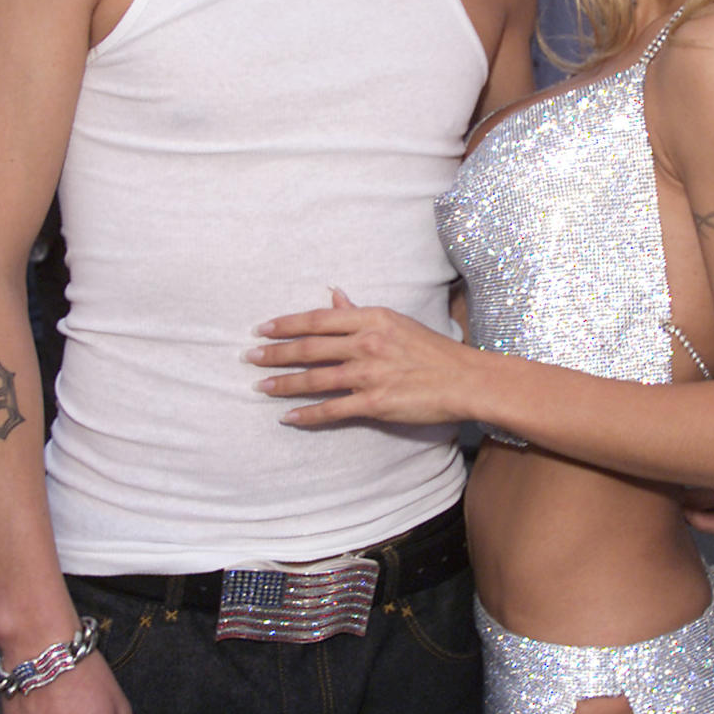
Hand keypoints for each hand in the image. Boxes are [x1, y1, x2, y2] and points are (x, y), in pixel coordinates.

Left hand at [249, 288, 472, 426]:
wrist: (465, 379)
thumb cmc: (433, 350)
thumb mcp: (396, 322)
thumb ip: (360, 313)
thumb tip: (334, 298)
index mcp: (371, 319)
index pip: (317, 320)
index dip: (285, 324)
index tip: (261, 328)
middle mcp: (366, 343)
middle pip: (308, 348)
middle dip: (274, 353)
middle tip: (249, 357)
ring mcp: (369, 374)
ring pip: (314, 378)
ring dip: (283, 383)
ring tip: (259, 386)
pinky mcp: (375, 402)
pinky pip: (332, 409)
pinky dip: (307, 414)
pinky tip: (288, 416)